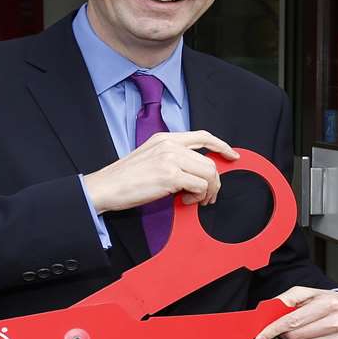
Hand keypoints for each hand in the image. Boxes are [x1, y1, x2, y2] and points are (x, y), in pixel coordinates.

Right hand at [83, 131, 236, 213]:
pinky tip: (185, 201)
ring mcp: (170, 159)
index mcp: (165, 138)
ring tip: (195, 200)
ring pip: (209, 173)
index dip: (222, 146)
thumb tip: (193, 172)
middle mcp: (170, 145)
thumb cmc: (125, 178)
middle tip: (207, 196)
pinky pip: (199, 186)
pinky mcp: (170, 176)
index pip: (203, 136)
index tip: (232, 156)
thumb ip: (171, 158)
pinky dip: (197, 197)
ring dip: (208, 191)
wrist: (105, 187)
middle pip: (210, 161)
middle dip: (215, 182)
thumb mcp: (149, 157)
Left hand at [254, 287, 337, 338]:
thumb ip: (287, 299)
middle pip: (296, 336)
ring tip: (304, 330)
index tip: (261, 337)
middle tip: (289, 326)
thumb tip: (269, 311)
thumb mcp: (308, 292)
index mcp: (328, 304)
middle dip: (285, 333)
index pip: (293, 320)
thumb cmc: (328, 301)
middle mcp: (336, 321)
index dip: (273, 329)